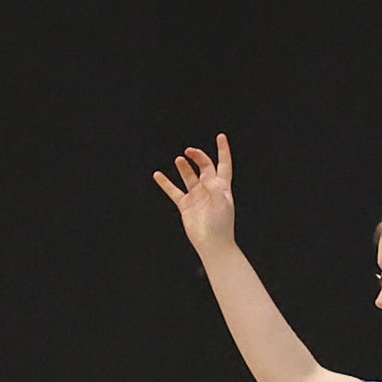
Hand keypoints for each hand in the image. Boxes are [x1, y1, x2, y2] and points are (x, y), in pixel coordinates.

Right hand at [152, 134, 235, 254]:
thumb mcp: (221, 202)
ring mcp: (197, 196)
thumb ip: (214, 187)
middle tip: (189, 151)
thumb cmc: (220, 225)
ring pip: (189, 176)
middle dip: (198, 157)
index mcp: (222, 187)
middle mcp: (210, 189)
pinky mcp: (186, 205)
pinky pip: (174, 190)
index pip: (223, 164)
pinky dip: (165, 183)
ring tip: (179, 160)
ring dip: (184, 167)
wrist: (212, 244)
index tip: (220, 137)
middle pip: (205, 167)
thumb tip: (206, 174)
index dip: (223, 150)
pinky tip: (158, 174)